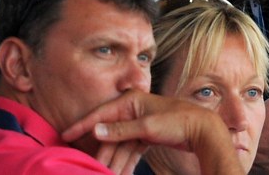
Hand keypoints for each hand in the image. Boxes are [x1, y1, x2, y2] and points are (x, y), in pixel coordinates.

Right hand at [62, 90, 242, 174]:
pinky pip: (131, 149)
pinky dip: (126, 161)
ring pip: (120, 144)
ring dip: (114, 160)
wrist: (202, 129)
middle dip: (102, 152)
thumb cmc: (177, 121)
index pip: (101, 114)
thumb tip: (96, 130)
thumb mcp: (147, 127)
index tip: (66, 135)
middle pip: (110, 133)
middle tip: (91, 166)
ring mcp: (140, 123)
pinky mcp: (147, 135)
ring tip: (107, 174)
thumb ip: (120, 130)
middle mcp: (133, 110)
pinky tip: (121, 172)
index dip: (83, 125)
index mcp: (131, 101)